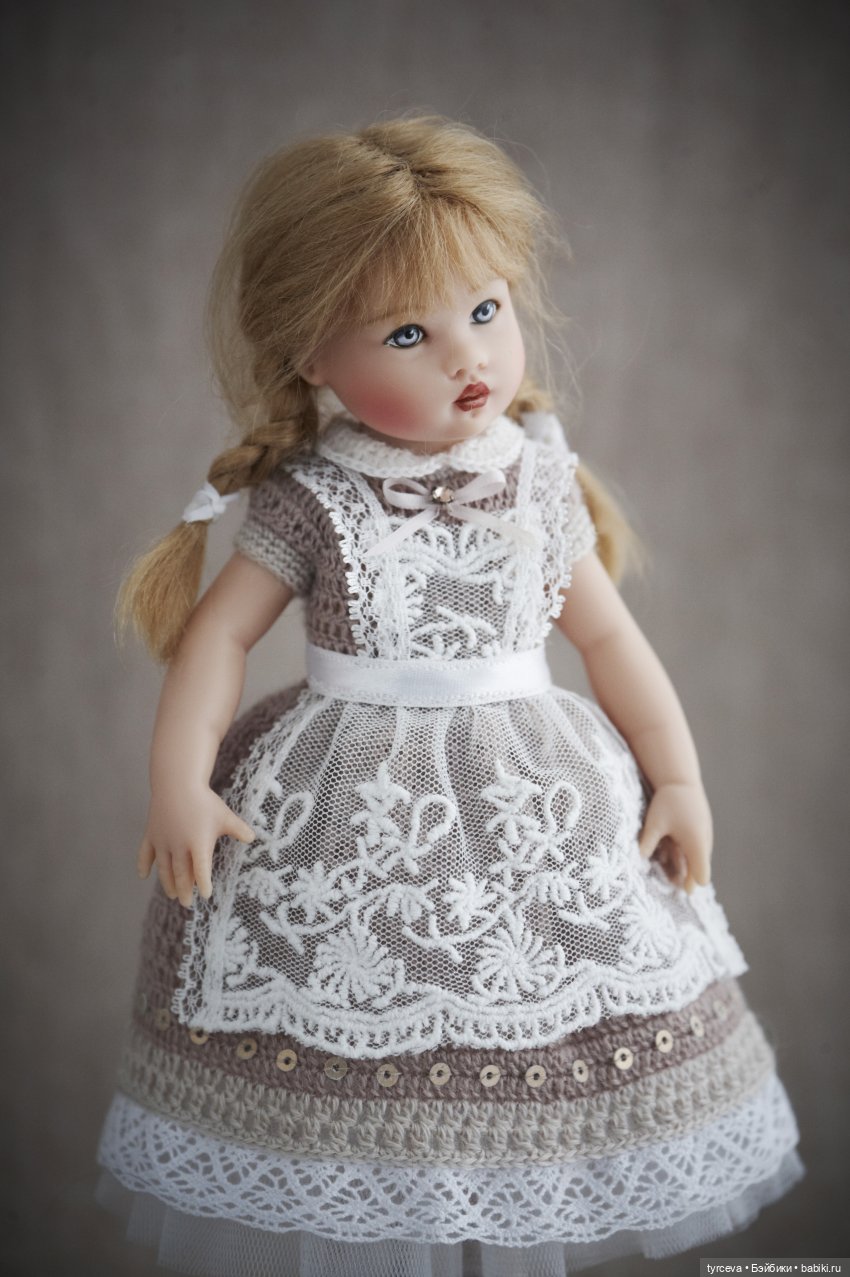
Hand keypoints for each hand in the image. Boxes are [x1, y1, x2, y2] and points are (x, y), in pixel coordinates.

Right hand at [136, 783, 254, 907]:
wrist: (177, 783)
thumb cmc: (204, 801)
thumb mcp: (224, 815)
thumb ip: (239, 829)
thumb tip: (254, 839)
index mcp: (198, 843)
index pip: (201, 870)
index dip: (204, 883)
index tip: (206, 895)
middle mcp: (178, 846)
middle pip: (181, 874)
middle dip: (184, 890)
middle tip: (187, 902)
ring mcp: (163, 841)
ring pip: (164, 868)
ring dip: (167, 883)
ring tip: (172, 894)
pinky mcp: (151, 834)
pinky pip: (144, 854)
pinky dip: (143, 865)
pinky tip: (143, 876)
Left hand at [637, 782, 712, 893]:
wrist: (681, 779)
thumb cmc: (668, 801)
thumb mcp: (655, 823)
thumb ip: (648, 842)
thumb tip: (637, 859)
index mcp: (696, 843)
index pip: (701, 873)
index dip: (693, 883)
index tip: (685, 892)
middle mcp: (704, 841)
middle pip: (700, 868)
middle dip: (689, 878)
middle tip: (681, 892)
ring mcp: (705, 835)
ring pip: (699, 857)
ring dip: (689, 867)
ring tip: (680, 881)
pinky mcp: (701, 829)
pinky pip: (697, 847)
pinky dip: (690, 854)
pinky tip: (679, 860)